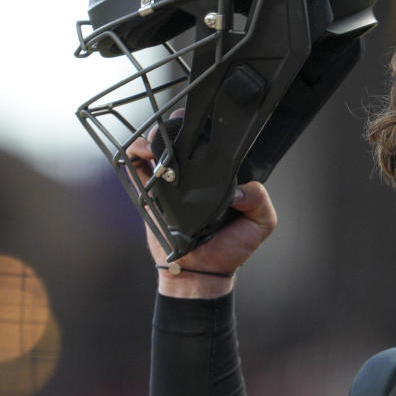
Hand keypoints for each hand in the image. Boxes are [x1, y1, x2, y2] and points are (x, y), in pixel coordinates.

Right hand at [126, 121, 276, 297]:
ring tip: (158, 140)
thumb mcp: (260, 224)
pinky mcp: (151, 195)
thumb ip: (259, 200)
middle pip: (183, 142)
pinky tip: (141, 152)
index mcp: (220, 180)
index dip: (207, 131)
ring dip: (156, 138)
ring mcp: (172, 185)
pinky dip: (135, 157)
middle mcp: (195, 178)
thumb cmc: (231, 250)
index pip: (213, 147)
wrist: (200, 273)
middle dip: (178, 128)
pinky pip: (138, 170)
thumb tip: (240, 188)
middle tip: (178, 125)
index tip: (203, 121)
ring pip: (159, 151)